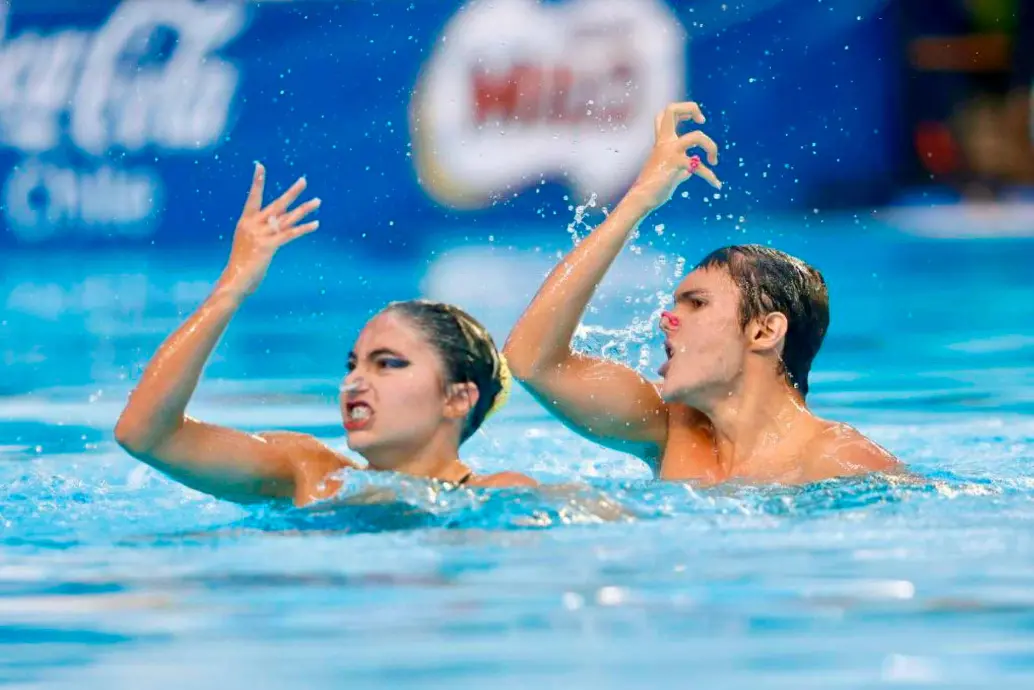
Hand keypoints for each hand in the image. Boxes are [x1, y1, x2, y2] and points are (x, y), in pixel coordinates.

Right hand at [219, 163, 320, 295]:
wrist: (234, 280)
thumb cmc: (241, 266)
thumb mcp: (246, 244)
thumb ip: (259, 233)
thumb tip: (273, 227)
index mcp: (245, 222)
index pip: (253, 197)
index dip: (257, 182)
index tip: (260, 166)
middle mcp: (253, 225)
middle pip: (277, 204)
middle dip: (292, 192)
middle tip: (304, 180)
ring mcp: (261, 235)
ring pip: (288, 218)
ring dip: (305, 209)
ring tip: (318, 201)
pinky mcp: (269, 246)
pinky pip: (290, 234)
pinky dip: (304, 228)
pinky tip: (316, 223)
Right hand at [622, 102, 720, 213]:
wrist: (642, 199)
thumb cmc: (654, 189)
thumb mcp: (670, 173)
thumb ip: (681, 168)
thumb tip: (691, 171)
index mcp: (662, 142)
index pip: (666, 114)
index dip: (683, 110)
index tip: (695, 119)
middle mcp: (665, 143)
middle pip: (671, 110)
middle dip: (691, 108)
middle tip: (701, 121)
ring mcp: (670, 152)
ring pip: (696, 136)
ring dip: (711, 146)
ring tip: (714, 161)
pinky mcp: (675, 165)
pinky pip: (700, 168)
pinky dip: (711, 176)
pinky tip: (717, 185)